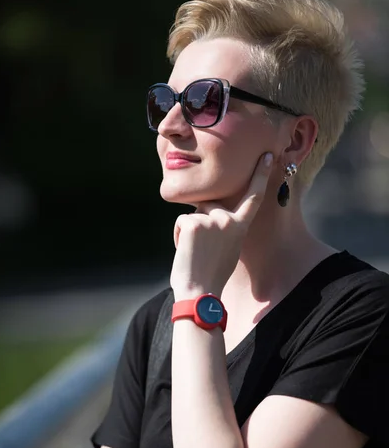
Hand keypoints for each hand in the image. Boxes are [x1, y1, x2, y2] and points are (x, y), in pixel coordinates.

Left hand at [170, 152, 272, 298]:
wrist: (200, 292)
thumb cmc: (212, 275)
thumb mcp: (228, 249)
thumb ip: (225, 229)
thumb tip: (212, 217)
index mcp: (240, 227)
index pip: (253, 197)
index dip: (260, 175)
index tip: (268, 156)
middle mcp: (228, 220)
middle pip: (208, 205)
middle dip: (200, 221)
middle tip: (201, 250)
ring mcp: (211, 220)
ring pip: (193, 214)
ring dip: (189, 231)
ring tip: (195, 254)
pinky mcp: (193, 222)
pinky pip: (182, 221)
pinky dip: (179, 236)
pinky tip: (186, 252)